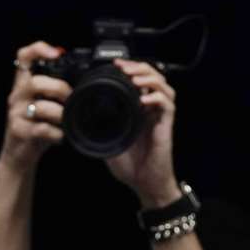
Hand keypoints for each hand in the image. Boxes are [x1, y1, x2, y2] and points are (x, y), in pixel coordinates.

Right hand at [1, 41, 69, 169]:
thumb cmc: (34, 129)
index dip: (38, 49)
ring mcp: (16, 115)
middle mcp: (16, 96)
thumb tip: (83, 80)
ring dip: (60, 113)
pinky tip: (62, 136)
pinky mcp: (19, 132)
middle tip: (71, 99)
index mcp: (22, 85)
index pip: (23, 57)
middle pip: (35, 82)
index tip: (56, 53)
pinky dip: (56, 133)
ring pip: (39, 106)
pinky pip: (42, 129)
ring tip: (67, 120)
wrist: (17, 157)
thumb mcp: (43, 106)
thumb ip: (54, 91)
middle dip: (59, 89)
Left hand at [103, 58, 180, 208]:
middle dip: (139, 68)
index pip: (139, 80)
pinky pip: (167, 104)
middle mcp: (151, 110)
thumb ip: (101, 128)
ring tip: (135, 78)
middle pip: (153, 77)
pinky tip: (144, 99)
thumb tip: (82, 117)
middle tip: (124, 67)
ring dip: (149, 78)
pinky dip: (156, 97)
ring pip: (163, 86)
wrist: (145, 184)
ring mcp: (160, 117)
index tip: (115, 64)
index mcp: (138, 110)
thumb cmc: (131, 166)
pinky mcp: (167, 125)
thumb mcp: (109, 142)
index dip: (130, 69)